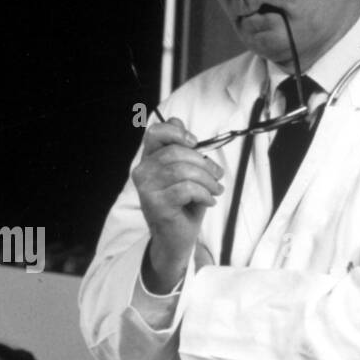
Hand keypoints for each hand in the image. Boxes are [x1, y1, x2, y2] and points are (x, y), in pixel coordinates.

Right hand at [131, 117, 224, 292]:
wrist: (176, 239)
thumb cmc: (183, 204)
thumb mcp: (185, 172)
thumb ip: (181, 149)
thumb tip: (176, 120)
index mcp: (148, 160)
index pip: (155, 133)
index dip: (177, 132)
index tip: (195, 143)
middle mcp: (142, 173)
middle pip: (175, 152)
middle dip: (204, 163)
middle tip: (217, 175)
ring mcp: (147, 190)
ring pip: (183, 171)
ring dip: (207, 180)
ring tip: (215, 190)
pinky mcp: (156, 206)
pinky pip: (186, 190)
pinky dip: (204, 194)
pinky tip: (209, 201)